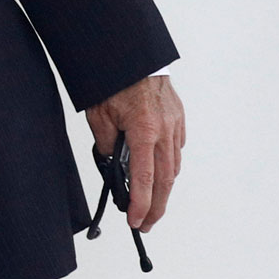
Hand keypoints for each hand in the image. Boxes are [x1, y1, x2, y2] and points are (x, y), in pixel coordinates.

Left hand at [84, 74, 184, 231]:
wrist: (132, 54)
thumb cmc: (113, 81)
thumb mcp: (99, 116)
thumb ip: (106, 144)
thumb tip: (111, 164)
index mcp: (144, 131)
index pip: (145, 179)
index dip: (141, 205)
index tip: (135, 221)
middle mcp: (165, 130)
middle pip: (165, 180)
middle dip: (156, 207)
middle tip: (146, 223)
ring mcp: (175, 124)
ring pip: (173, 166)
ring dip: (164, 188)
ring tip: (152, 203)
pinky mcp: (178, 118)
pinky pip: (176, 148)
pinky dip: (168, 164)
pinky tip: (159, 171)